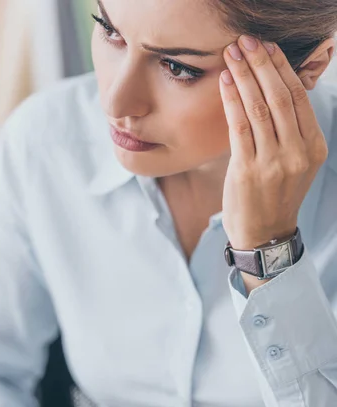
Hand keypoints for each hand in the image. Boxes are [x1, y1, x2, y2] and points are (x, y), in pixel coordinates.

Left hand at [219, 35, 327, 251]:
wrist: (264, 235)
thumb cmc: (275, 197)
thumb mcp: (295, 165)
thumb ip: (289, 133)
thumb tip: (270, 92)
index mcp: (313, 148)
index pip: (298, 98)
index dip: (281, 68)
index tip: (267, 48)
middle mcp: (297, 153)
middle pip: (279, 96)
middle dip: (261, 64)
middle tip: (246, 41)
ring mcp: (273, 162)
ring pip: (259, 107)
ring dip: (243, 76)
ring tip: (231, 54)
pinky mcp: (247, 170)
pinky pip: (239, 127)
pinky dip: (231, 101)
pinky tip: (224, 82)